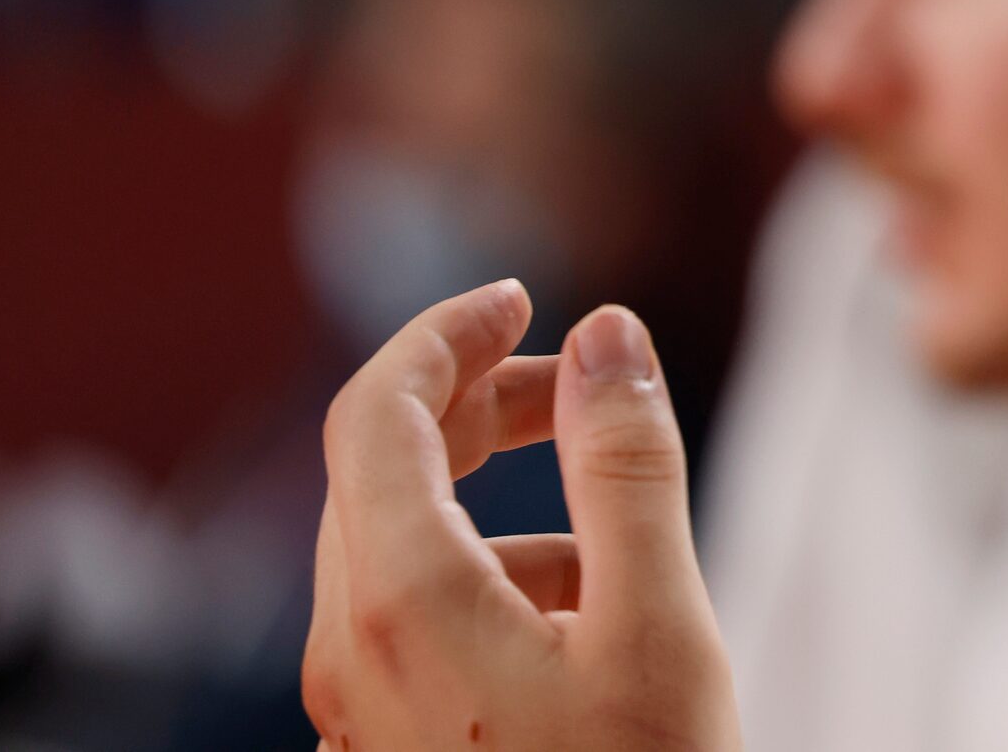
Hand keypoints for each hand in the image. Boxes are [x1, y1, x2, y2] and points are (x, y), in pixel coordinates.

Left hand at [303, 280, 739, 750]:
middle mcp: (349, 657)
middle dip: (481, 405)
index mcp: (403, 606)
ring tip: (620, 547)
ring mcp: (355, 716)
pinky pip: (413, 628)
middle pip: (380, 473)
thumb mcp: (658, 628)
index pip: (377, 410)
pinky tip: (582, 631)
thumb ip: (626, 470)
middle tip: (585, 387)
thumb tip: (606, 332)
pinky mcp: (383, 750)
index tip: (525, 299)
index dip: (446, 333)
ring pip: (401, 554)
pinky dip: (487, 584)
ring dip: (498, 506)